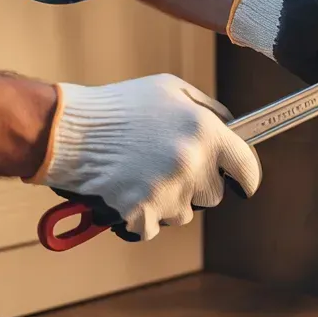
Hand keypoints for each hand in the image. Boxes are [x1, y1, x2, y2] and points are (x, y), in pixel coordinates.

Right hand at [28, 74, 260, 241]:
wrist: (69, 131)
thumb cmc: (121, 107)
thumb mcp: (172, 90)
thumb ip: (210, 111)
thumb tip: (234, 130)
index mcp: (205, 133)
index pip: (248, 170)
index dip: (244, 177)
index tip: (240, 182)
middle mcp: (191, 165)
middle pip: (214, 195)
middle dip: (198, 185)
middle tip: (168, 165)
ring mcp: (167, 193)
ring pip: (184, 213)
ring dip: (170, 200)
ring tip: (141, 173)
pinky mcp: (142, 215)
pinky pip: (155, 226)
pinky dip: (143, 215)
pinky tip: (127, 189)